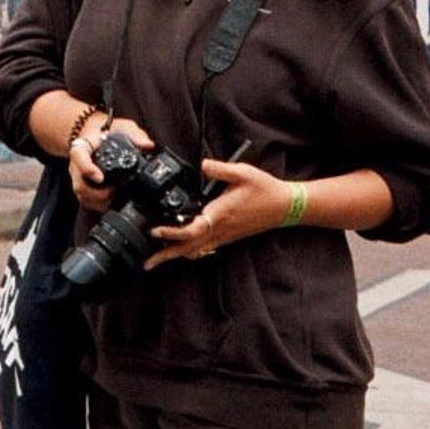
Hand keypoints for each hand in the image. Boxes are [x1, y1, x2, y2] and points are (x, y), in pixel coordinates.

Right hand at [70, 113, 153, 211]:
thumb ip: (136, 135)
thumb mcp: (124, 128)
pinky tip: (111, 201)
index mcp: (84, 146)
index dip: (87, 169)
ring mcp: (78, 177)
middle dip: (98, 194)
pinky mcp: (83, 186)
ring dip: (99, 201)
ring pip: (82, 195)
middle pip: (79, 184)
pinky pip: (85, 201)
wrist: (96, 135)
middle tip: (115, 191)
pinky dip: (98, 204)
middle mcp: (77, 164)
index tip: (100, 177)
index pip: (79, 156)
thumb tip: (147, 145)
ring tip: (115, 197)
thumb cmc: (109, 132)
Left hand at [145, 158, 298, 267]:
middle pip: (187, 249)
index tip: (154, 231)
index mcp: (219, 214)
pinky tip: (181, 247)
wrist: (283, 206)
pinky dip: (189, 250)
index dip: (171, 233)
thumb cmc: (264, 189)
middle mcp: (219, 230)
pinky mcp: (227, 237)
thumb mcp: (242, 172)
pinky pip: (204, 248)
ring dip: (176, 255)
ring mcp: (223, 236)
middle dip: (166, 257)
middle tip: (146, 264)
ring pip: (194, 251)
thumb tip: (201, 164)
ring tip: (157, 257)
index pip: (190, 230)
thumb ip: (219, 169)